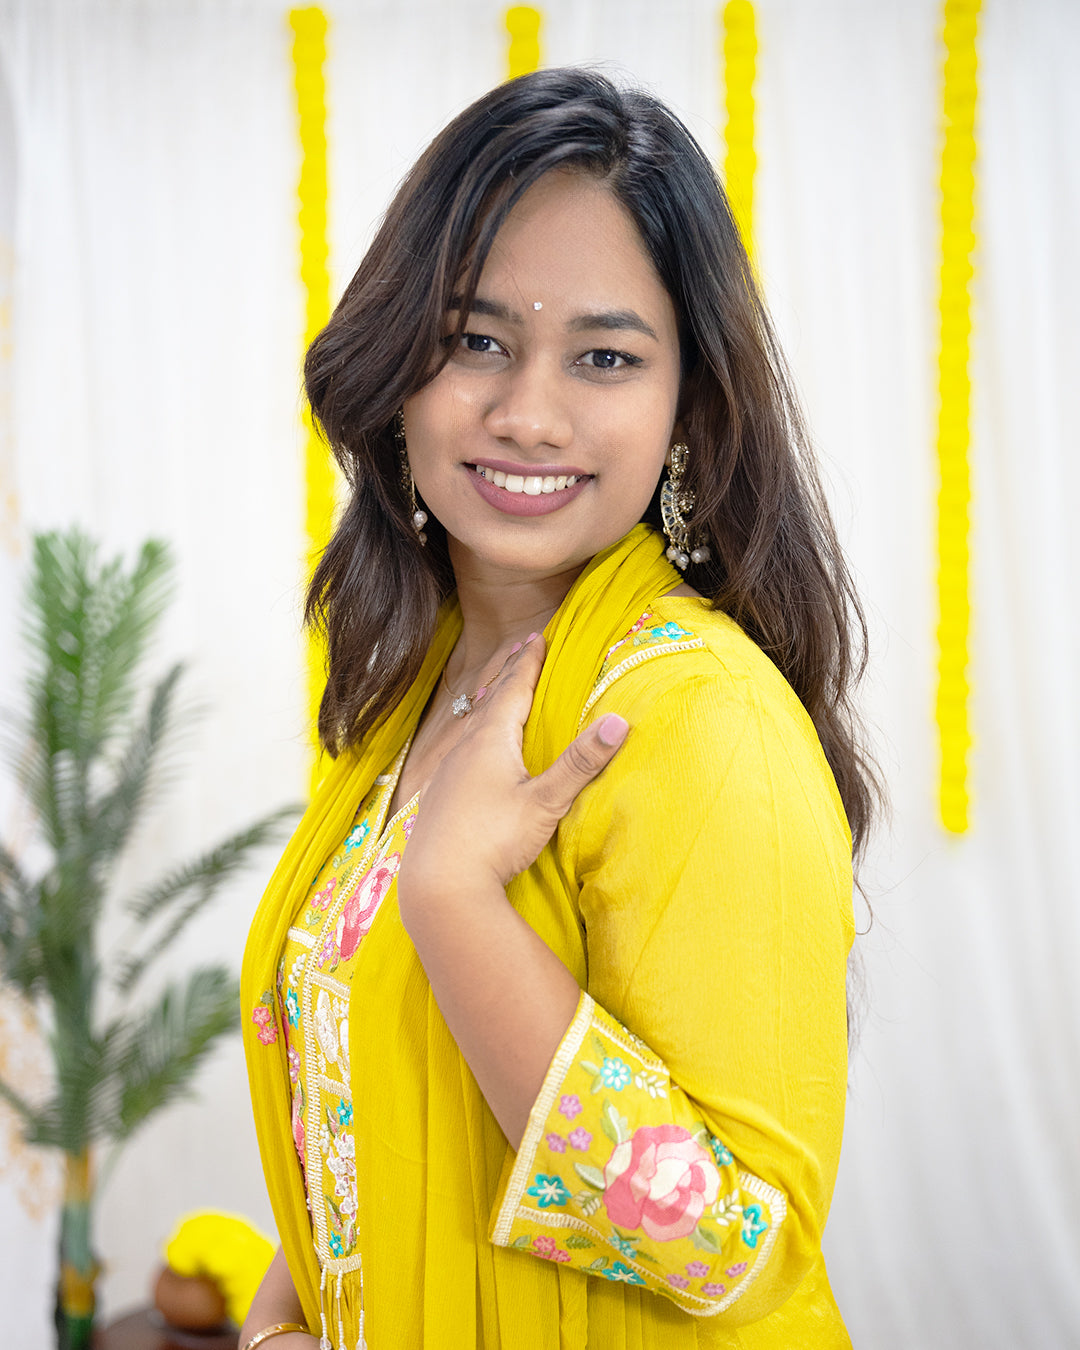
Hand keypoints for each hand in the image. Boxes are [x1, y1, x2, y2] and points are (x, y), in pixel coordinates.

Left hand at [398, 635, 628, 901]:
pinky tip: (473, 759)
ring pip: (471, 728)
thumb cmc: (494, 839)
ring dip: (490, 708)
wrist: (439, 885)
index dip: (528, 663)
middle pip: (490, 702)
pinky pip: (460, 755)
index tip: (537, 637)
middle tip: (520, 650)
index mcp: (490, 740)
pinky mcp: (438, 799)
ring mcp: (447, 774)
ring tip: (499, 697)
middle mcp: (464, 749)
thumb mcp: (545, 801)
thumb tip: (619, 722)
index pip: (514, 689)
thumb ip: (580, 762)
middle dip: (509, 676)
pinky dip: (474, 740)